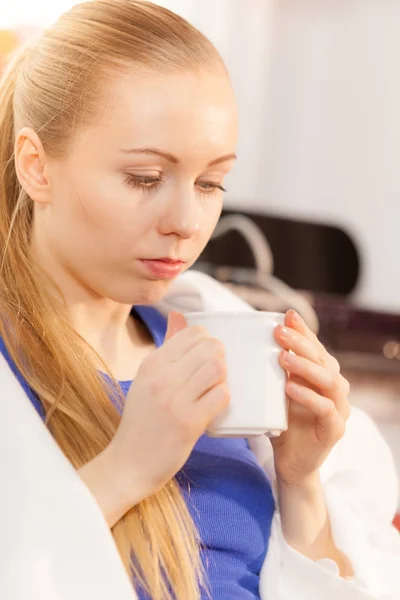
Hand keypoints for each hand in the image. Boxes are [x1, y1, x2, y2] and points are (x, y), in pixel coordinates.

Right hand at [108, 312, 229, 504]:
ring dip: (223, 378)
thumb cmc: (141, 420)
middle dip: (220, 358)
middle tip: (213, 376)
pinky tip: (213, 406)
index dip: (207, 342)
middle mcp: (161, 377)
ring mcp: (175, 399)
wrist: (127, 464)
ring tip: (213, 389)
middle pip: (210, 347)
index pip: (193, 333)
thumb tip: (179, 315)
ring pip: (218, 367)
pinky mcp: (188, 422)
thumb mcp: (147, 378)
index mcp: (151, 363)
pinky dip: (223, 398)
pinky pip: (221, 395)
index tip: (205, 358)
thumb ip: (167, 346)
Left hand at [272, 309, 350, 487]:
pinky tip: (289, 388)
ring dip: (304, 366)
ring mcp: (339, 408)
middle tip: (279, 333)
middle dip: (300, 343)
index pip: (315, 346)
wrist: (290, 462)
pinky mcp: (335, 429)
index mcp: (322, 374)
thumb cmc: (281, 422)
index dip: (303, 330)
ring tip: (282, 358)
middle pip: (322, 358)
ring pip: (328, 380)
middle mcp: (335, 386)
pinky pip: (325, 408)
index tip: (287, 315)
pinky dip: (308, 396)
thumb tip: (246, 341)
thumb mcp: (275, 391)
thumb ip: (272, 370)